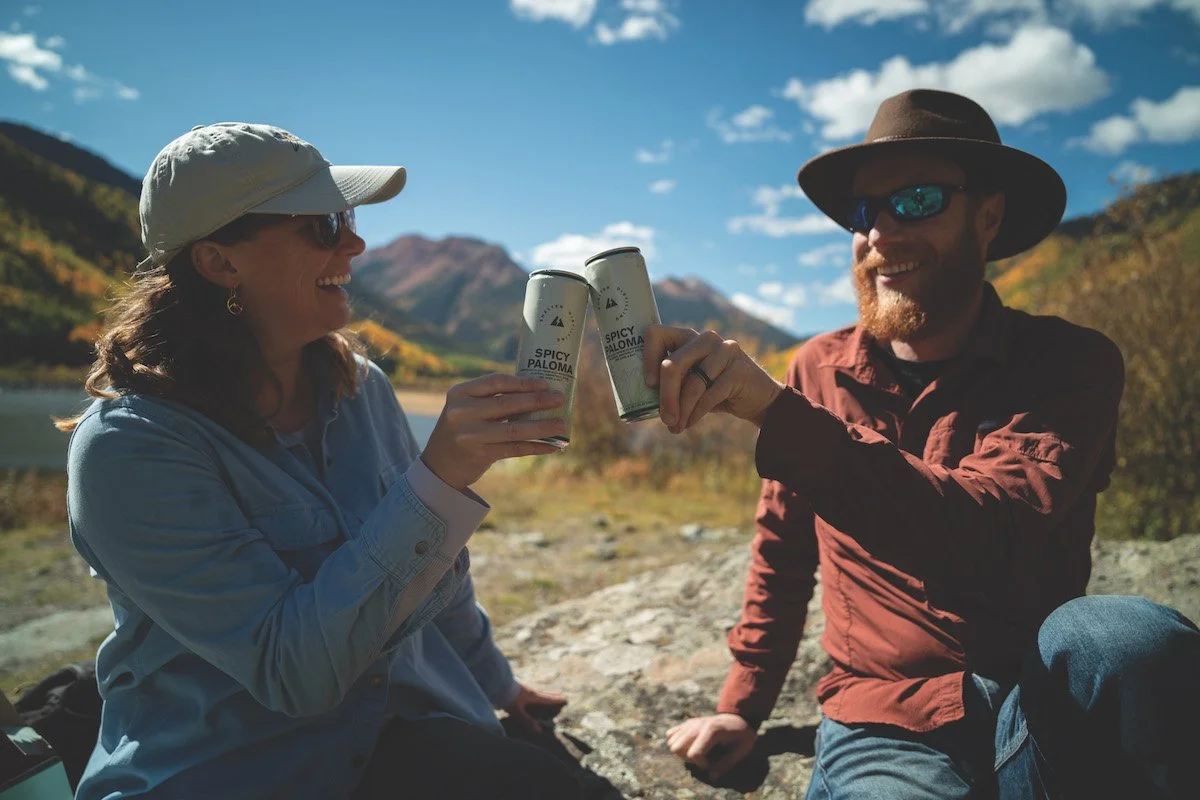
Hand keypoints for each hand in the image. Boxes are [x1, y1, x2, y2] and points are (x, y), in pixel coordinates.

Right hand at [420, 374, 565, 490]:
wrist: (439, 464)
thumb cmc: (463, 428)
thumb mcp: (466, 407)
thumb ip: (491, 398)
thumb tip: (538, 391)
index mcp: (460, 393)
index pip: (496, 381)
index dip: (523, 382)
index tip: (544, 383)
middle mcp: (462, 412)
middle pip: (508, 404)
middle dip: (538, 400)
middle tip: (560, 398)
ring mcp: (471, 435)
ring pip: (514, 429)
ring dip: (542, 426)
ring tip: (562, 424)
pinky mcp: (480, 455)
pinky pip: (514, 449)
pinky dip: (535, 446)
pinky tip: (552, 445)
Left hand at [503, 683, 566, 735]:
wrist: (496, 684)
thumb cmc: (508, 697)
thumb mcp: (517, 711)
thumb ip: (527, 721)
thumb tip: (539, 731)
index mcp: (532, 696)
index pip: (547, 699)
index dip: (556, 700)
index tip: (565, 699)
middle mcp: (530, 692)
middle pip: (544, 694)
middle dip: (552, 696)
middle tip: (560, 695)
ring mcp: (524, 690)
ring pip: (537, 693)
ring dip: (544, 695)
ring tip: (548, 696)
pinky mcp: (517, 690)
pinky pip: (530, 693)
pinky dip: (535, 695)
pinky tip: (530, 697)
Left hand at [642, 325, 782, 432]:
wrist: (756, 398)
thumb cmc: (715, 391)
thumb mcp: (691, 384)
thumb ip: (672, 384)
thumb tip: (638, 401)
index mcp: (688, 337)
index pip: (656, 333)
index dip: (647, 357)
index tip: (648, 384)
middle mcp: (705, 338)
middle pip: (673, 364)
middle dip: (665, 396)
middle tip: (664, 419)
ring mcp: (724, 351)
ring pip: (692, 383)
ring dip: (681, 410)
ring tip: (676, 426)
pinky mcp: (738, 369)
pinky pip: (709, 395)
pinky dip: (696, 413)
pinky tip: (690, 423)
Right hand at [665, 714, 756, 779]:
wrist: (738, 718)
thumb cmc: (742, 736)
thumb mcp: (741, 750)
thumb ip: (726, 764)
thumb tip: (711, 777)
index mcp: (712, 730)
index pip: (694, 753)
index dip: (702, 765)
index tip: (714, 764)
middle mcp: (697, 725)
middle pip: (676, 747)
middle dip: (689, 759)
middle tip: (704, 759)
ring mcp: (690, 723)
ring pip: (672, 742)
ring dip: (683, 752)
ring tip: (699, 752)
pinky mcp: (686, 724)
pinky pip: (671, 735)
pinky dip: (678, 743)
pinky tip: (691, 746)